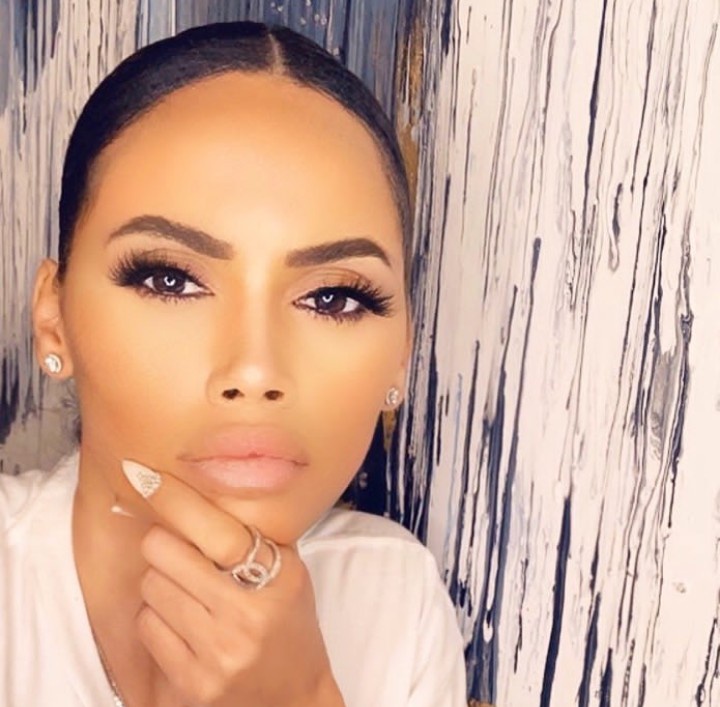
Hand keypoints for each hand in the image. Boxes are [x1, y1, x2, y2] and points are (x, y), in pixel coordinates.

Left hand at [122, 461, 344, 706]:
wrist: (294, 699)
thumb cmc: (290, 624)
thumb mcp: (289, 572)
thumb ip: (255, 535)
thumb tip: (204, 486)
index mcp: (278, 580)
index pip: (217, 531)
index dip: (174, 500)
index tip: (143, 475)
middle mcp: (248, 617)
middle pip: (165, 554)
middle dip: (165, 544)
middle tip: (179, 550)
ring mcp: (218, 655)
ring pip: (151, 589)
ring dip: (162, 583)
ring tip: (189, 594)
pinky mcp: (191, 686)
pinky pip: (147, 627)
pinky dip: (158, 619)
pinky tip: (184, 625)